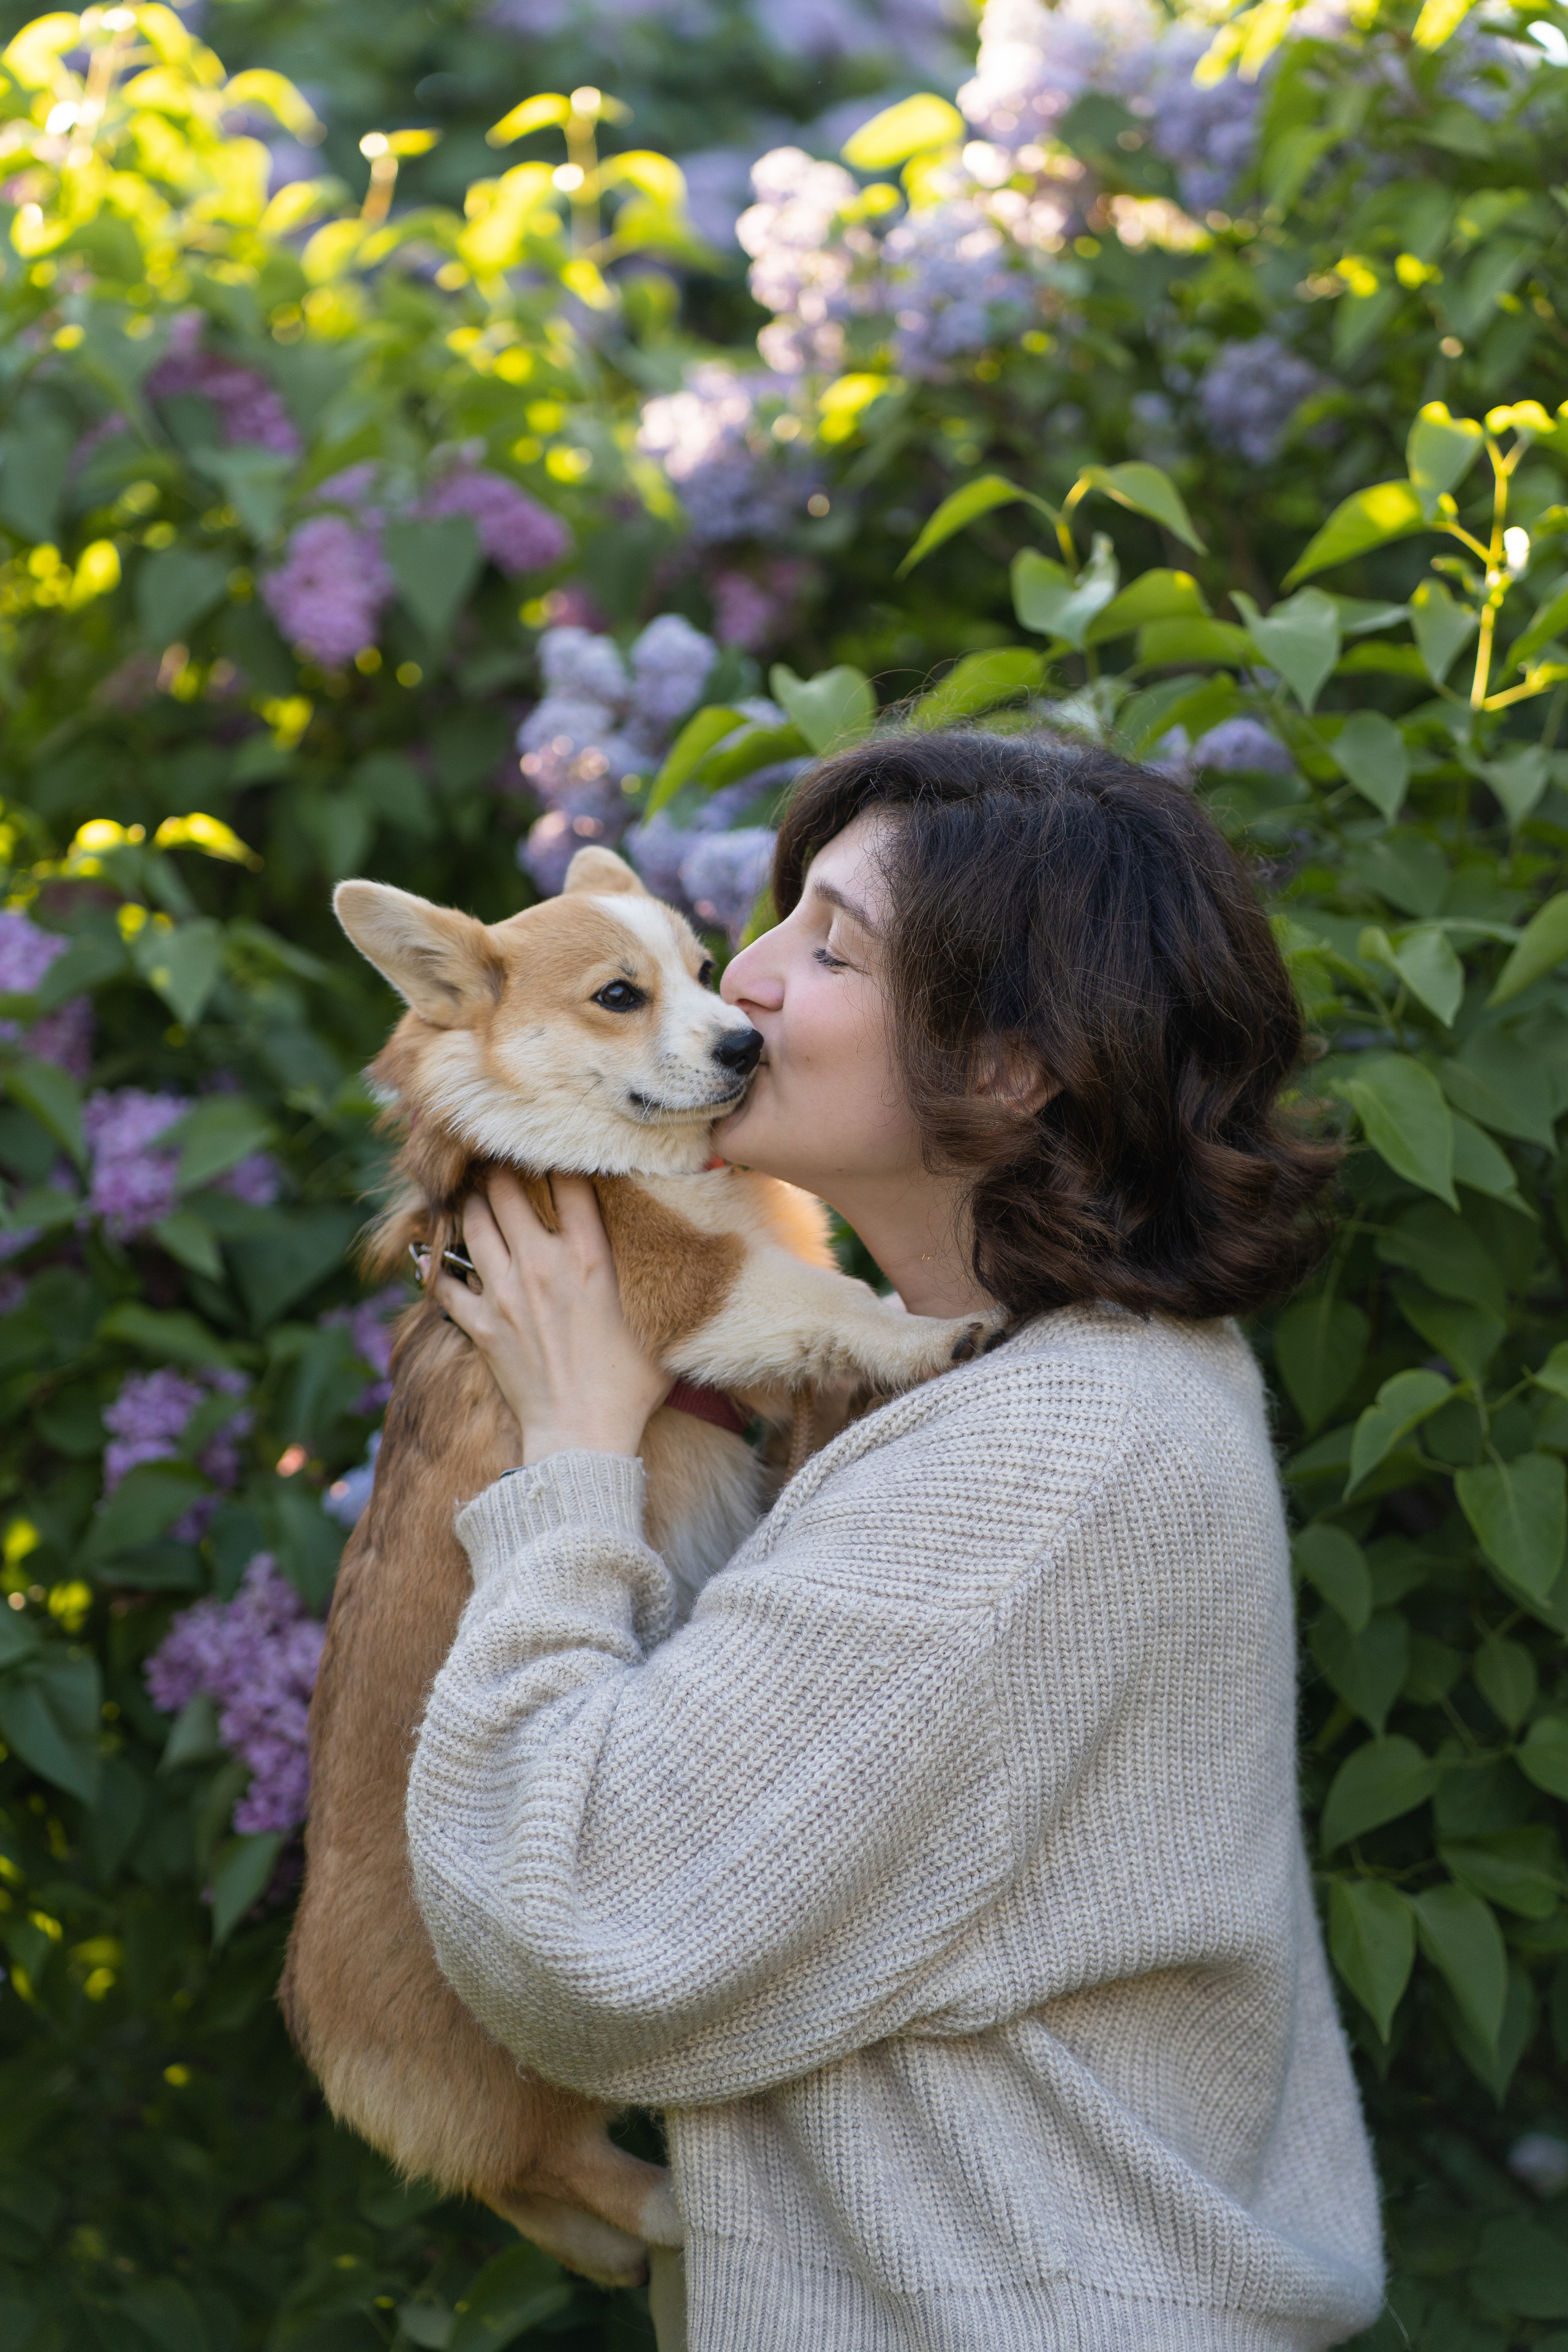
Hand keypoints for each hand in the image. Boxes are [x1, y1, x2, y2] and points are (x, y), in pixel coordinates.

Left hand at [434, 1171, 669, 1465]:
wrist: (583, 1436)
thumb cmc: (630, 1387)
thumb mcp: (660, 1324)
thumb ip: (661, 1282)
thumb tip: (695, 1257)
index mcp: (588, 1259)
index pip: (569, 1184)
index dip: (559, 1158)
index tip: (557, 1148)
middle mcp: (541, 1265)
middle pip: (506, 1193)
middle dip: (501, 1171)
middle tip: (501, 1160)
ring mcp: (504, 1293)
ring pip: (472, 1225)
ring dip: (472, 1205)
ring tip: (475, 1194)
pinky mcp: (481, 1326)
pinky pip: (446, 1284)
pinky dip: (441, 1268)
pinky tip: (443, 1259)